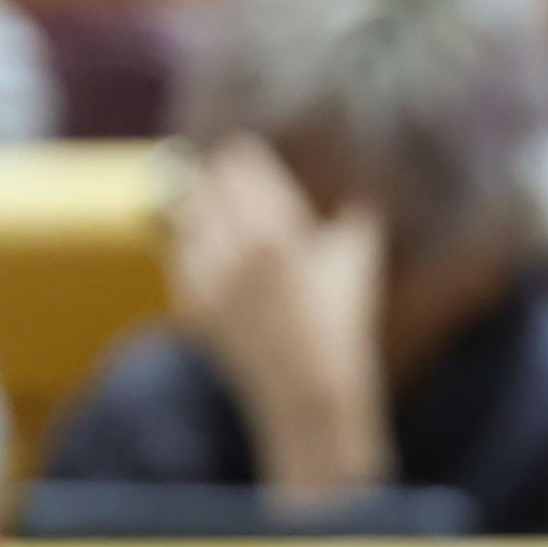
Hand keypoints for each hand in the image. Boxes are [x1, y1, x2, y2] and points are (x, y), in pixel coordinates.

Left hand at [167, 137, 393, 505]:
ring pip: (183, 215)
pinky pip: (178, 254)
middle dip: (218, 177)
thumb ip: (358, 217)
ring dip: (199, 208)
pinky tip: (209, 249)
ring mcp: (208, 277)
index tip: (247, 155)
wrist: (311, 391)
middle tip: (228, 176)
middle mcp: (234, 249)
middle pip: (203, 180)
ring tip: (214, 208)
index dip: (242, 155)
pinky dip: (190, 245)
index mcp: (276, 230)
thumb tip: (369, 185)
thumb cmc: (342, 325)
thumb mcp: (356, 263)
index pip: (237, 161)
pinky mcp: (193, 302)